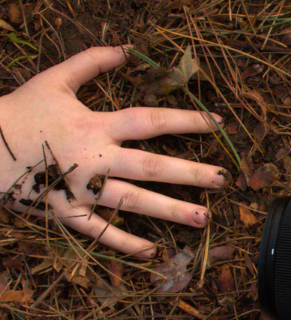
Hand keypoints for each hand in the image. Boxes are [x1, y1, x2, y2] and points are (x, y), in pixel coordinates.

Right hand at [0, 46, 226, 257]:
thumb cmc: (20, 111)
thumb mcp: (54, 80)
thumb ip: (91, 63)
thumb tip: (127, 49)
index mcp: (95, 125)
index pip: (151, 121)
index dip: (186, 122)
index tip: (218, 125)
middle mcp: (95, 158)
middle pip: (151, 166)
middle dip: (190, 173)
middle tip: (222, 180)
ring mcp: (81, 188)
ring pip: (133, 202)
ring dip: (170, 211)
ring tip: (203, 219)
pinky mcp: (65, 212)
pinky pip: (99, 231)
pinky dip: (125, 243)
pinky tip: (153, 252)